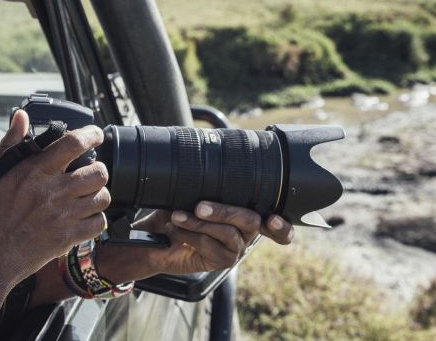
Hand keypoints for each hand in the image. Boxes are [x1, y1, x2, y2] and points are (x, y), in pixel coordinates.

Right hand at [0, 110, 110, 287]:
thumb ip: (11, 145)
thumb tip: (21, 117)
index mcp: (31, 172)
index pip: (73, 144)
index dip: (91, 135)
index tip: (96, 134)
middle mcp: (51, 192)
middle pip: (97, 172)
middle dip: (98, 170)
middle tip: (89, 174)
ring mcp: (62, 216)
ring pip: (102, 197)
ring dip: (98, 195)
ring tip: (86, 197)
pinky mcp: (67, 239)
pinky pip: (98, 224)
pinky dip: (95, 220)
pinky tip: (83, 219)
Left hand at [130, 201, 293, 275]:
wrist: (154, 239)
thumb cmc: (175, 212)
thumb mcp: (190, 195)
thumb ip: (203, 186)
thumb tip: (201, 172)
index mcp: (244, 214)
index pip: (277, 225)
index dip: (281, 226)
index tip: (271, 219)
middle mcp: (245, 233)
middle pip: (251, 221)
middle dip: (225, 211)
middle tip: (199, 207)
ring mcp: (234, 250)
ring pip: (228, 234)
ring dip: (200, 223)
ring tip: (177, 216)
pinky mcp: (219, 263)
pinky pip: (210, 246)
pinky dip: (191, 235)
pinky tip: (177, 229)